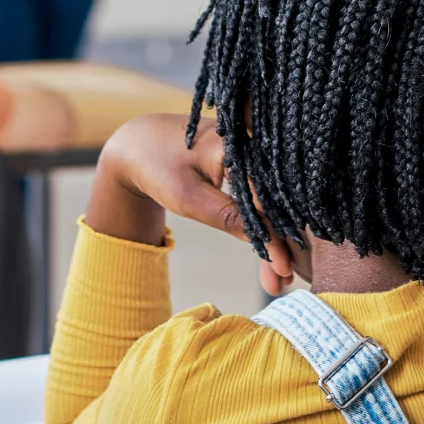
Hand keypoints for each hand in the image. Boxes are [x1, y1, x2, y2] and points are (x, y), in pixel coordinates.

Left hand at [85, 114, 294, 287]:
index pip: (266, 195)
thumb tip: (261, 240)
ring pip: (268, 199)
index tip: (283, 268)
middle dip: (278, 241)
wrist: (140, 144)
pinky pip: (260, 194)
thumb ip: (226, 216)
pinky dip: (261, 221)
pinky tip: (269, 248)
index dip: (275, 233)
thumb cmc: (158, 166)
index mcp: (238, 144)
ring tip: (277, 276)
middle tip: (281, 281)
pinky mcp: (246, 160)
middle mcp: (251, 142)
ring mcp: (250, 150)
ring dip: (272, 235)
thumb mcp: (188, 197)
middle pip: (273, 198)